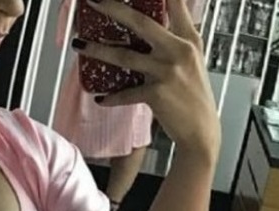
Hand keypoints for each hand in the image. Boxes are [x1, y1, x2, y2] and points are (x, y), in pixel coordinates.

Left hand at [73, 0, 220, 160]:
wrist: (200, 130)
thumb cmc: (193, 94)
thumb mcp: (192, 59)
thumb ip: (176, 39)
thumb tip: (157, 26)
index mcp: (188, 38)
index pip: (175, 3)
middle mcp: (178, 50)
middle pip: (141, 22)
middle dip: (114, 8)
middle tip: (93, 0)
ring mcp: (167, 71)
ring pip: (125, 57)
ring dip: (97, 50)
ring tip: (78, 44)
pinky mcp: (156, 94)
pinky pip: (125, 94)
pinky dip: (111, 98)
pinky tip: (100, 99)